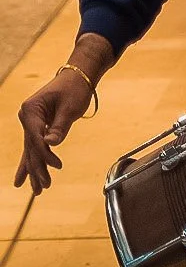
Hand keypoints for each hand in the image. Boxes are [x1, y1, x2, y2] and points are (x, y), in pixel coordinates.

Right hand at [16, 36, 110, 193]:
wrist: (78, 76)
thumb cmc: (75, 88)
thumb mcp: (70, 107)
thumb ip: (59, 126)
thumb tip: (50, 144)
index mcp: (30, 110)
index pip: (35, 138)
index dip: (45, 154)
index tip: (56, 166)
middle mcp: (27, 117)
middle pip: (31, 148)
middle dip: (37, 169)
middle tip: (42, 189)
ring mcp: (31, 123)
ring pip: (31, 150)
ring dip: (34, 170)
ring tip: (36, 190)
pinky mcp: (38, 127)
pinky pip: (34, 147)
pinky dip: (34, 161)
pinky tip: (26, 178)